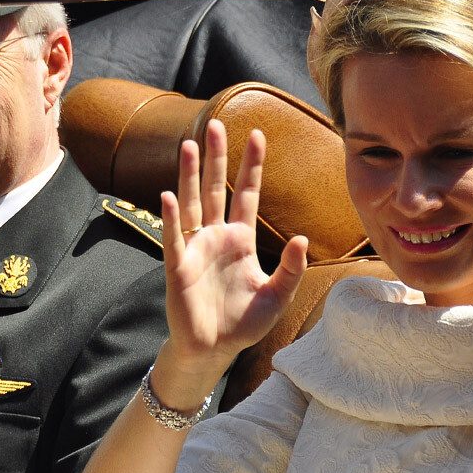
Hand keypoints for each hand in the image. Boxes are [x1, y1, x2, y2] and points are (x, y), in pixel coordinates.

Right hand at [158, 120, 308, 382]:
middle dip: (216, 156)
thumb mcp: (277, 295)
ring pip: (192, 202)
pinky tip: (170, 195)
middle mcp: (216, 236)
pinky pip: (174, 237)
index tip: (258, 135)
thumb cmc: (243, 323)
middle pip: (214, 187)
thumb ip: (291, 268)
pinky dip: (171, 217)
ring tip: (188, 144)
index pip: (247, 193)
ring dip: (188, 174)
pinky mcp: (178, 265)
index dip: (252, 165)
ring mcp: (195, 248)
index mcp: (240, 239)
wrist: (213, 349)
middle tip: (215, 123)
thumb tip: (302, 238)